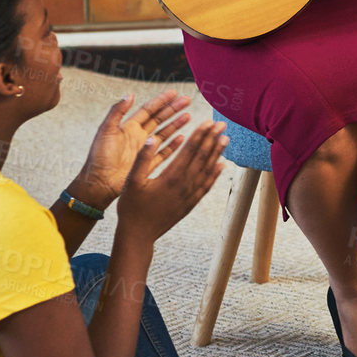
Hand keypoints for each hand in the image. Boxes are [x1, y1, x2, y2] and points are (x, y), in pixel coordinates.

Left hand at [73, 90, 192, 208]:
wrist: (100, 182)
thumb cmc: (99, 157)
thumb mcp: (106, 130)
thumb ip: (117, 111)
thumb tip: (129, 94)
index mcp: (128, 127)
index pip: (149, 110)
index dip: (161, 101)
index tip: (174, 93)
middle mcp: (138, 137)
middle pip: (159, 119)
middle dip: (173, 110)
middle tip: (187, 100)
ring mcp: (144, 150)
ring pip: (164, 134)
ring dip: (176, 125)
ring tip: (188, 116)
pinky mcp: (148, 164)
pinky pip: (164, 153)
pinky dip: (173, 146)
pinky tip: (182, 138)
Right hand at [116, 121, 228, 242]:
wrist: (139, 235)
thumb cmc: (132, 208)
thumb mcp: (131, 181)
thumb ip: (143, 159)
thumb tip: (153, 138)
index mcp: (170, 177)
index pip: (189, 151)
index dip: (200, 135)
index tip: (208, 122)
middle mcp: (184, 185)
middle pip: (202, 158)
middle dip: (212, 139)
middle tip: (222, 124)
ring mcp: (189, 195)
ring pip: (207, 170)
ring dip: (217, 153)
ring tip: (225, 139)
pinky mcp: (190, 204)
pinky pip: (206, 186)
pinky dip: (215, 174)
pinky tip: (221, 165)